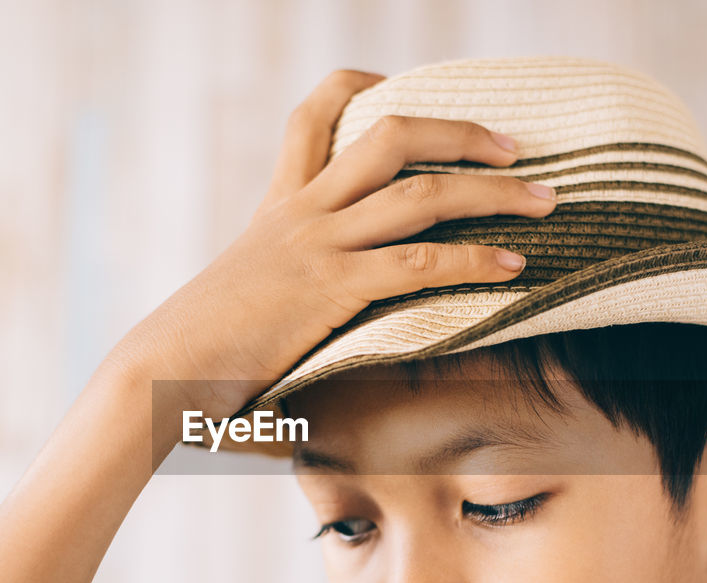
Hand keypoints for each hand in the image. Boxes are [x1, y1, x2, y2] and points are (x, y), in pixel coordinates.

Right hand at [119, 68, 558, 418]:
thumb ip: (279, 285)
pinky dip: (473, 261)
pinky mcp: (331, 291)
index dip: (361, 86)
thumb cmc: (197, 348)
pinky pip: (418, 262)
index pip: (314, 115)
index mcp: (279, 207)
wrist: (160, 371)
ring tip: (546, 201)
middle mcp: (302, 212)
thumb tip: (306, 314)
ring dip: (493, 193)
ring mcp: (318, 246)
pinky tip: (511, 268)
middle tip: (517, 144)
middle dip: (462, 131)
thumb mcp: (241, 297)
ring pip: (420, 192)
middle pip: (390, 134)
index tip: (402, 86)